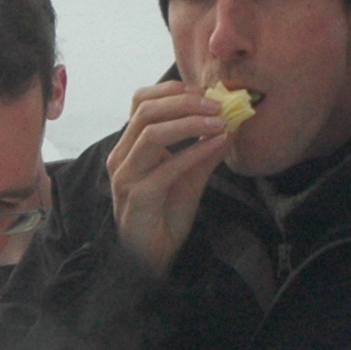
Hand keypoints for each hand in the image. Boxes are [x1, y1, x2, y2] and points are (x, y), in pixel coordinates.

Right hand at [105, 80, 231, 274]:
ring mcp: (126, 176)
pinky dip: (193, 152)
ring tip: (219, 122)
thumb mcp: (189, 177)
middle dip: (185, 102)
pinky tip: (215, 146)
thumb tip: (229, 126)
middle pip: (146, 110)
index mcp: (129, 147)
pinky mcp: (137, 196)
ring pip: (151, 132)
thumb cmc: (166, 218)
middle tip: (217, 105)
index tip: (206, 92)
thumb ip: (204, 152)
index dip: (173, 91)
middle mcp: (121, 156)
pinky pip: (166, 167)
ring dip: (190, 123)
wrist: (152, 258)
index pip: (141, 101)